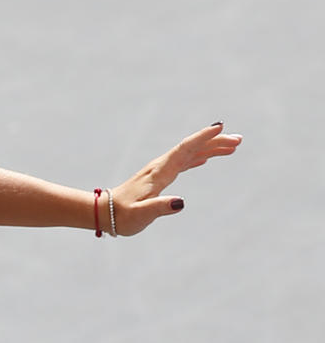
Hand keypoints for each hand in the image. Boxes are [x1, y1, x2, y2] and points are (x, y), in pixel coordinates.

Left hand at [110, 122, 241, 236]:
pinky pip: (183, 163)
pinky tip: (206, 158)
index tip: (219, 127)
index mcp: (159, 172)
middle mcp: (160, 167)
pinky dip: (198, 158)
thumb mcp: (141, 214)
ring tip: (232, 146)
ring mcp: (160, 171)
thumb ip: (160, 207)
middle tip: (239, 140)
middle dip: (214, 142)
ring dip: (209, 149)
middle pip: (191, 149)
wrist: (104, 213)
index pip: (184, 150)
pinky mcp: (160, 178)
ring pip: (189, 154)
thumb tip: (181, 202)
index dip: (202, 138)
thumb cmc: (122, 216)